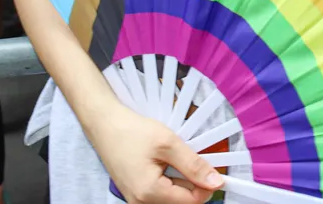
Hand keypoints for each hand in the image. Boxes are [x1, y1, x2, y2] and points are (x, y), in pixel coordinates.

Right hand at [90, 102, 223, 203]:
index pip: (191, 202)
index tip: (216, 167)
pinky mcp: (136, 194)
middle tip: (194, 156)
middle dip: (194, 182)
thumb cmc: (134, 132)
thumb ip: (193, 165)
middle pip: (182, 202)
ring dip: (183, 180)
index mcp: (149, 194)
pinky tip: (169, 162)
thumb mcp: (168, 143)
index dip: (207, 186)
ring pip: (173, 198)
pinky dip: (172, 179)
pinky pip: (161, 193)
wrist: (106, 126)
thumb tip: (216, 183)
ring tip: (178, 157)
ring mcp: (137, 200)